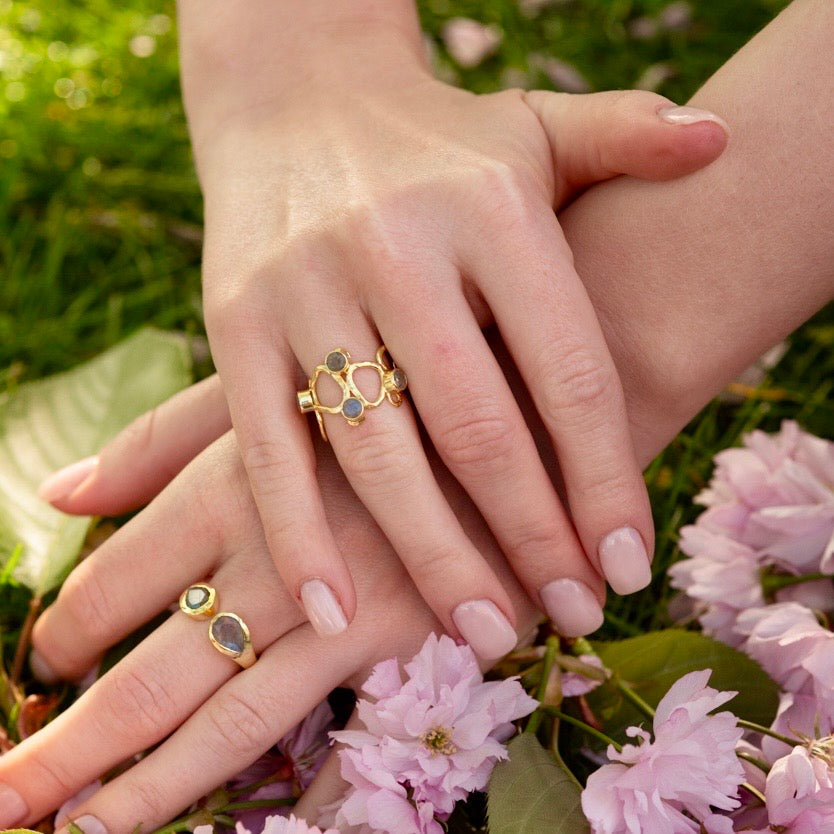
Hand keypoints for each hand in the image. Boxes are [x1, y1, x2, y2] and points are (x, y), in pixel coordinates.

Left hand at [6, 421, 540, 829]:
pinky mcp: (413, 643)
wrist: (516, 401)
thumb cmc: (387, 384)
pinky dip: (299, 794)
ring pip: (229, 723)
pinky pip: (343, 739)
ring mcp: (346, 612)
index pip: (118, 580)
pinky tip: (262, 826)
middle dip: (72, 744)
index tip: (45, 661)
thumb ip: (167, 439)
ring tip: (84, 833)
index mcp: (231, 484)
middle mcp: (274, 558)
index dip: (70, 628)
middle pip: (152, 672)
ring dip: (153, 786)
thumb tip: (63, 491)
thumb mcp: (277, 388)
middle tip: (5, 796)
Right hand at [43, 57, 728, 654]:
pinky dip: (298, 536)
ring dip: (434, 559)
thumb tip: (721, 140)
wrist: (293, 96)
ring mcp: (306, 286)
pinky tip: (331, 613)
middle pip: (480, 429)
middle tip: (569, 618)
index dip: (605, 479)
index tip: (624, 564)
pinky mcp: (232, 322)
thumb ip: (625, 137)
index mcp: (492, 208)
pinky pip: (268, 448)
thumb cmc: (433, 139)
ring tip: (484, 632)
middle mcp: (398, 245)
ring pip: (378, 454)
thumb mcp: (531, 127)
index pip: (570, 372)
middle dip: (532, 538)